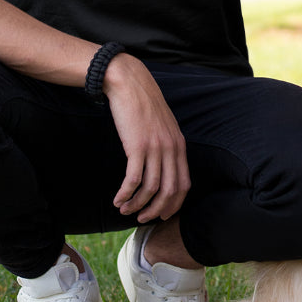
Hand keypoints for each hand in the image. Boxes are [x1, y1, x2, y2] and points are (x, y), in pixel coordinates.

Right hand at [103, 53, 189, 222]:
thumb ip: (166, 145)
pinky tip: (117, 199)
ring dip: (137, 204)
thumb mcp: (163, 125)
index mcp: (179, 145)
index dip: (174, 204)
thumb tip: (162, 168)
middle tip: (142, 218)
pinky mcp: (137, 146)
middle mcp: (171, 148)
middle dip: (156, 210)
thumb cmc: (143, 104)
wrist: (130, 83)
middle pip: (170, 191)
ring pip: (150, 188)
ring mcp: (155, 148)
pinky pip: (133, 180)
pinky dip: (126, 194)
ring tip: (125, 210)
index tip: (162, 214)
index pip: (184, 184)